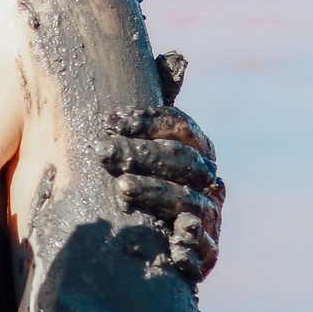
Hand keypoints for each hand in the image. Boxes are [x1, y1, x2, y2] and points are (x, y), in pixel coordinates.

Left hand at [98, 50, 224, 282]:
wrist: (149, 245)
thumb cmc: (142, 182)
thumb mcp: (141, 144)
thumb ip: (153, 106)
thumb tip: (176, 56)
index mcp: (197, 150)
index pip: (180, 127)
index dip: (149, 120)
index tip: (111, 120)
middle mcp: (208, 181)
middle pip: (183, 162)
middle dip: (142, 154)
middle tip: (103, 152)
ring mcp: (209, 218)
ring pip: (190, 201)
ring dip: (158, 193)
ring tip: (124, 189)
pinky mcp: (205, 255)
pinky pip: (206, 249)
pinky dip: (193, 244)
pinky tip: (175, 238)